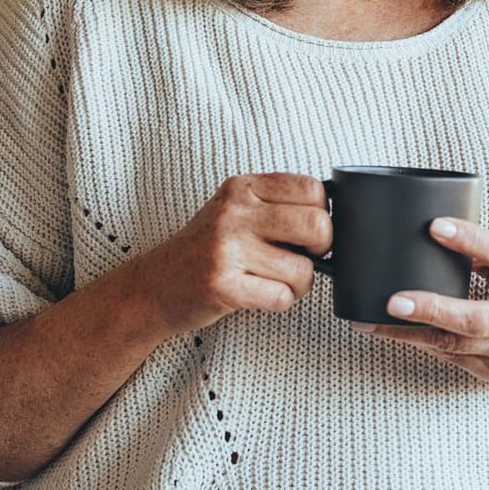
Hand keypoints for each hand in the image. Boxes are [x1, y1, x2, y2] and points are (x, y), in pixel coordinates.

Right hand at [136, 173, 329, 335]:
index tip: (307, 232)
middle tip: (302, 258)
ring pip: (303, 269)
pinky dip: (279, 301)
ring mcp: (227, 248)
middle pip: (318, 225)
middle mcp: (234, 212)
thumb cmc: (206, 250)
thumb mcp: (235, 211)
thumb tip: (334, 217)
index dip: (322, 215)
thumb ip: (276, 205)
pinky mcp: (223, 284)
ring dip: (298, 284)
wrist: (154, 286)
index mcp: (243, 188)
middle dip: (321, 250)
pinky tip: (257, 294)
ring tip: (272, 280)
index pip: (313, 189)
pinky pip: (282, 296)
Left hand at [357, 218, 488, 397]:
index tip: (434, 226)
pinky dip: (424, 344)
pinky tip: (394, 333)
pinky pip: (454, 358)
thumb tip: (440, 235)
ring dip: (409, 333)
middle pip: (476, 319)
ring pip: (455, 346)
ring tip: (370, 321)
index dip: (470, 240)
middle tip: (393, 300)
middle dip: (432, 309)